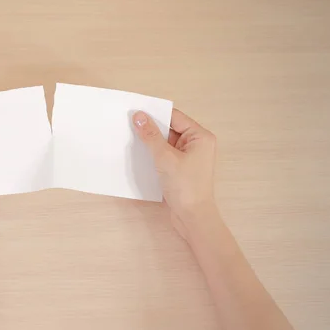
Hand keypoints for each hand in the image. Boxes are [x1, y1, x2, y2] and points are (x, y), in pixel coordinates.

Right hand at [132, 109, 216, 238]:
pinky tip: (139, 154)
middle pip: (170, 128)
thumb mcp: (165, 158)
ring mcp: (189, 157)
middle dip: (151, 128)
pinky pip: (165, 154)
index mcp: (200, 137)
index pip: (175, 117)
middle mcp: (197, 144)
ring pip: (166, 142)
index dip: (155, 114)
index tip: (135, 111)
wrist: (192, 217)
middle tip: (129, 124)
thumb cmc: (185, 187)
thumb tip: (139, 116)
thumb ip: (151, 136)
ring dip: (151, 142)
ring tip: (131, 138)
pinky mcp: (181, 168)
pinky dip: (154, 154)